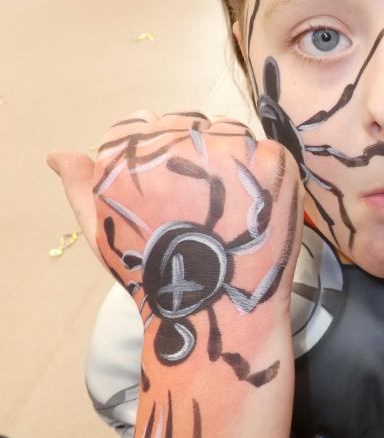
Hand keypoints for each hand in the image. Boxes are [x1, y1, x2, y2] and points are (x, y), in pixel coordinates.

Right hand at [49, 112, 302, 375]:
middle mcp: (175, 146)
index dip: (153, 154)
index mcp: (126, 159)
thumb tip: (58, 154)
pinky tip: (251, 210)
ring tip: (226, 210)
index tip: (166, 186)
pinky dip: (262, 175)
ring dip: (227, 159)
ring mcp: (229, 153)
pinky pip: (264, 150)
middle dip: (190, 156)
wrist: (216, 315)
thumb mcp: (106, 234)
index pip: (140, 123)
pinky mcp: (271, 166)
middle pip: (184, 123)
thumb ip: (81, 188)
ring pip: (226, 130)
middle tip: (198, 206)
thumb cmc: (155, 276)